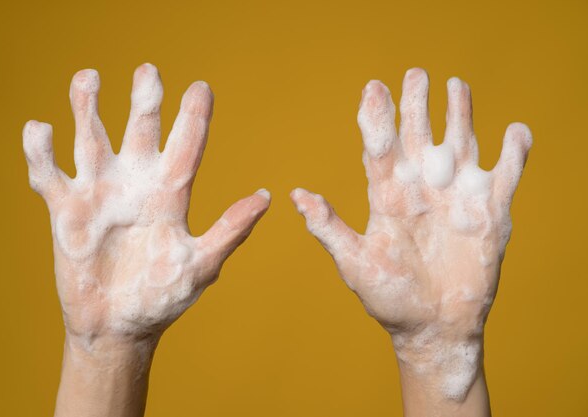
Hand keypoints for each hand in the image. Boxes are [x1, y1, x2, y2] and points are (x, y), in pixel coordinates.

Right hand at [23, 63, 270, 347]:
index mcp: (170, 195)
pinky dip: (41, 153)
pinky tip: (41, 129)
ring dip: (87, 109)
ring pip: (92, 139)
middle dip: (144, 101)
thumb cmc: (163, 298)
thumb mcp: (201, 264)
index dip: (194, 117)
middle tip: (149, 71)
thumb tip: (265, 197)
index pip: (186, 146)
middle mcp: (136, 184)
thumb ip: (231, 231)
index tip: (202, 87)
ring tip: (89, 78)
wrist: (120, 327)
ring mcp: (100, 193)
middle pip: (140, 131)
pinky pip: (49, 174)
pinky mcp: (66, 209)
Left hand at [290, 68, 530, 404]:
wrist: (432, 327)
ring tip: (455, 85)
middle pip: (419, 134)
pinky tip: (515, 132)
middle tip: (414, 74)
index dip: (377, 116)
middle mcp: (421, 187)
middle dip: (416, 104)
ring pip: (460, 141)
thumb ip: (329, 227)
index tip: (373, 88)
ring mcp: (456, 195)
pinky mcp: (490, 211)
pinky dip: (515, 152)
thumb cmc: (390, 299)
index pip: (381, 146)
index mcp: (388, 195)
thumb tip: (296, 195)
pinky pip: (507, 173)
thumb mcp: (355, 263)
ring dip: (459, 114)